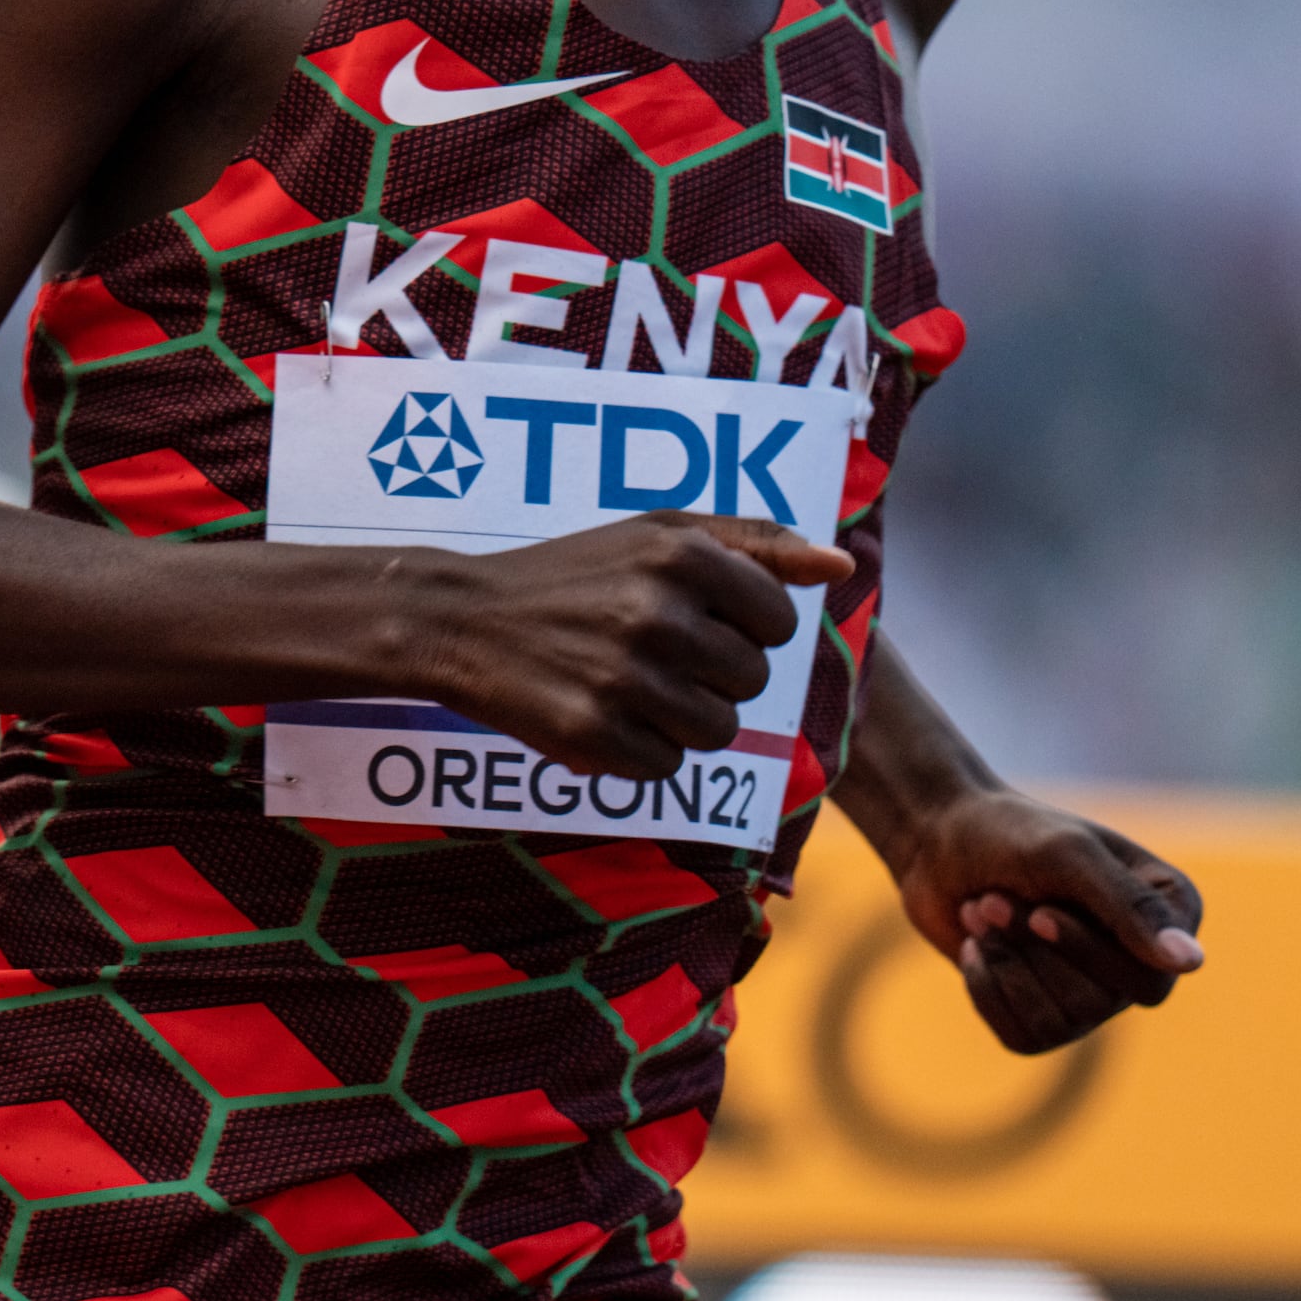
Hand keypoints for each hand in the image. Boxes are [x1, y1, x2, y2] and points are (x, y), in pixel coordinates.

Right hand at [419, 513, 856, 776]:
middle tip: (654, 656)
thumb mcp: (656, 534)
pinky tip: (601, 715)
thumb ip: (755, 544)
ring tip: (631, 688)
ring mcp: (622, 677)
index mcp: (681, 553)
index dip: (742, 627)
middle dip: (713, 676)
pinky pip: (665, 766)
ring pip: (717, 731)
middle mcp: (655, 613)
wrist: (460, 619)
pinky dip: (640, 752)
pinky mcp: (591, 734)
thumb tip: (840, 568)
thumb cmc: (573, 574)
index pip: (778, 622)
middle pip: (752, 681)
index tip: (693, 620)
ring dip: (683, 719)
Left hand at [884, 785, 1202, 1053]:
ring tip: (982, 912)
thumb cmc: (1007, 834)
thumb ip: (1129, 906)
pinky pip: (1024, 1036)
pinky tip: (974, 947)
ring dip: (1005, 964)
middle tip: (993, 900)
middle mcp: (1142, 957)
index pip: (1150, 979)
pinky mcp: (1045, 1011)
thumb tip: (1191, 964)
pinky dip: (987, 990)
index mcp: (1171, 911)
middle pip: (1097, 1004)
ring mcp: (1095, 990)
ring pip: (1059, 1023)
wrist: (935, 843)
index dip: (1088, 952)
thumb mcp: (1067, 856)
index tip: (1041, 910)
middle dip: (1033, 951)